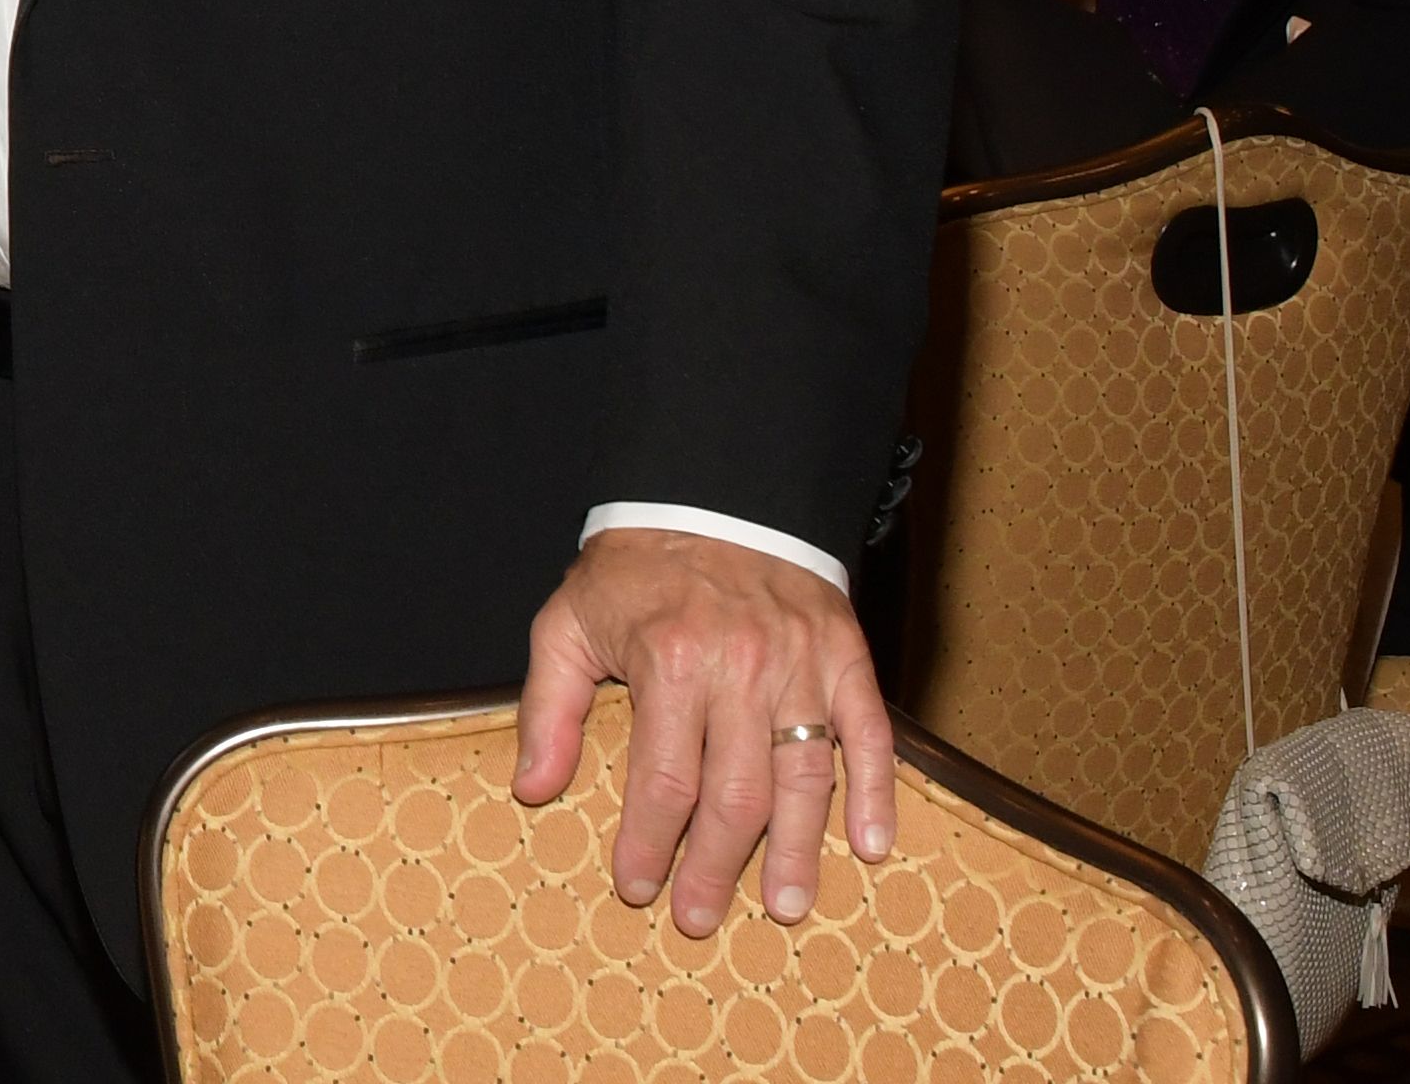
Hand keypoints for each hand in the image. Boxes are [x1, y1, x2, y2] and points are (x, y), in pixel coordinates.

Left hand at [513, 526, 897, 936]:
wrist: (713, 491)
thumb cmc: (635, 569)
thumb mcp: (568, 622)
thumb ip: (550, 707)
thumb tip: (533, 789)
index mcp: (671, 662)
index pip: (662, 781)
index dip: (648, 844)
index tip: (637, 888)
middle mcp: (742, 669)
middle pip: (734, 795)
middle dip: (716, 868)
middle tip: (701, 918)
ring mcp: (801, 666)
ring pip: (804, 778)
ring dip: (797, 851)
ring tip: (787, 907)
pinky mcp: (846, 657)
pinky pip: (870, 734)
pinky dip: (876, 792)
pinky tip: (872, 846)